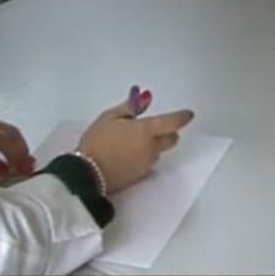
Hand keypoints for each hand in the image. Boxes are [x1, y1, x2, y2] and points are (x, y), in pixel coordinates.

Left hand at [0, 113, 35, 182]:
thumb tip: (6, 171)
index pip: (10, 140)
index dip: (21, 157)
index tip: (26, 173)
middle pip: (10, 132)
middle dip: (21, 151)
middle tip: (28, 170)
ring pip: (3, 131)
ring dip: (13, 147)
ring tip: (19, 166)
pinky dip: (3, 144)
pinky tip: (2, 159)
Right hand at [76, 91, 194, 194]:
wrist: (87, 175)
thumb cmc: (97, 141)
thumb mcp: (110, 117)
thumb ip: (131, 107)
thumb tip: (147, 98)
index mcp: (146, 131)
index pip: (173, 122)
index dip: (182, 117)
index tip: (188, 114)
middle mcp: (152, 148)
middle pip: (171, 139)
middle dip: (168, 132)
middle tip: (154, 127)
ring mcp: (147, 165)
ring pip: (159, 151)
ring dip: (154, 145)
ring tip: (132, 141)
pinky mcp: (139, 177)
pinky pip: (148, 163)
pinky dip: (143, 157)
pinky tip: (127, 155)